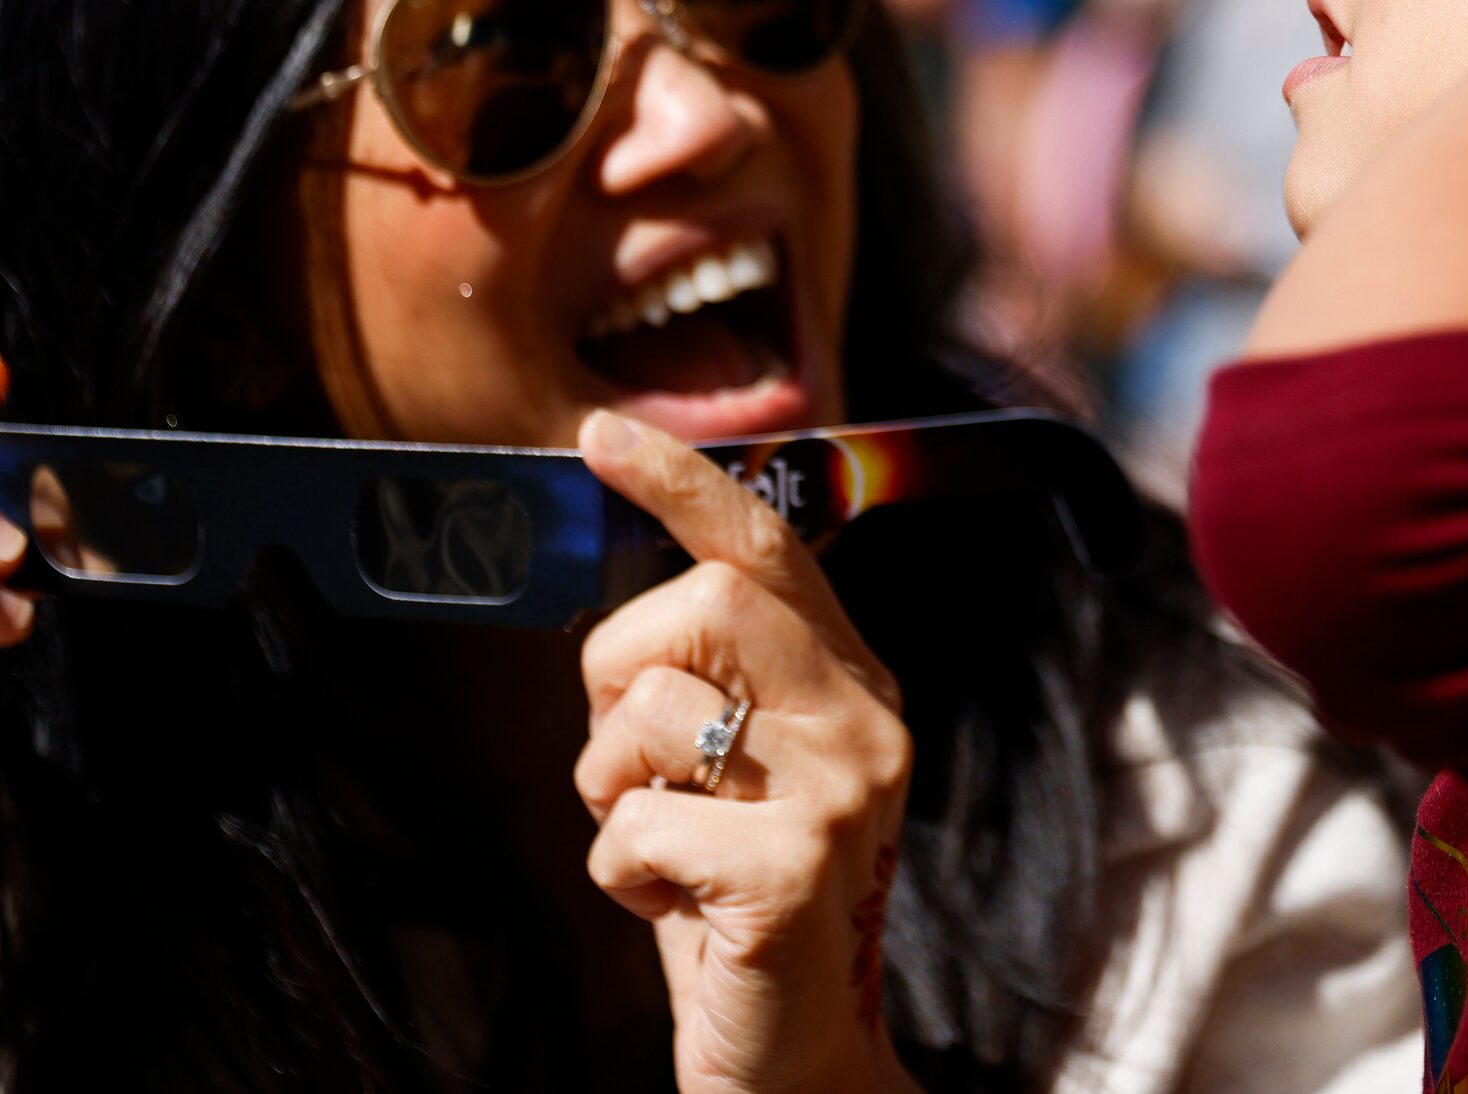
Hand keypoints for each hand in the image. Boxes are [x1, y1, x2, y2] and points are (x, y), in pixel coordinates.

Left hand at [573, 411, 917, 1093]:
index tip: (600, 436)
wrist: (795, 1065)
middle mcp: (867, 721)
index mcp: (853, 682)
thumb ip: (708, 684)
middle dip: (616, 676)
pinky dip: (618, 875)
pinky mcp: (792, 872)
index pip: (768, 546)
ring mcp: (840, 794)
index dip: (681, 481)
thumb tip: (622, 603)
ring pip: (647, 717)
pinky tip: (673, 911)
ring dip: (609, 793)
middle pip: (700, 605)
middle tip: (628, 766)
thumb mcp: (731, 774)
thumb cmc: (734, 908)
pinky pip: (633, 825)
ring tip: (660, 851)